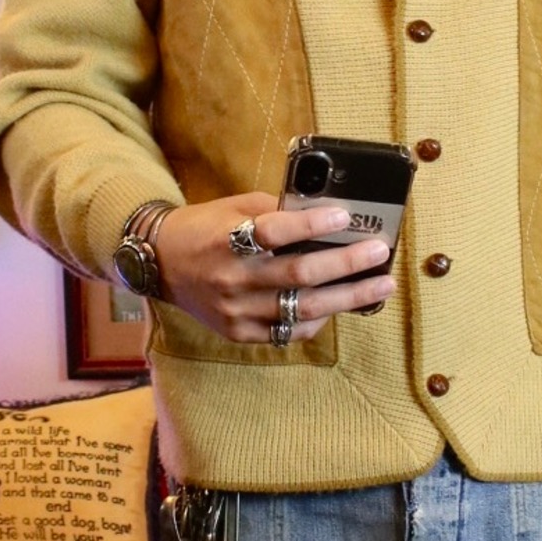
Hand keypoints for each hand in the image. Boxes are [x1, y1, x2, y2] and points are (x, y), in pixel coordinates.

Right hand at [153, 192, 395, 342]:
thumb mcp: (234, 207)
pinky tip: (341, 306)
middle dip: (346, 264)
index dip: (312, 224)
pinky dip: (319, 320)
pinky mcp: (239, 333)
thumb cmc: (205, 228)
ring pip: (302, 308)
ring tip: (380, 286)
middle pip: (299, 274)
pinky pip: (289, 332)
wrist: (160, 263)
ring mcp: (237, 310)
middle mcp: (233, 278)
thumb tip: (326, 213)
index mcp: (228, 238)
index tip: (345, 217)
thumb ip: (276, 211)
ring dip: (348, 298)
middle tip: (379, 253)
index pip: (275, 232)